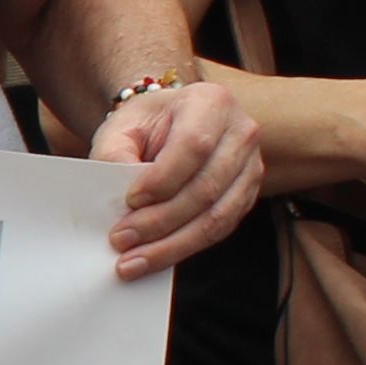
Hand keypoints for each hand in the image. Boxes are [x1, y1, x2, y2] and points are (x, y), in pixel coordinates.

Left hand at [88, 77, 259, 273]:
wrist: (172, 125)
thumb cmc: (146, 124)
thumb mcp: (123, 126)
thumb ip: (114, 154)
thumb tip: (116, 197)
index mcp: (211, 102)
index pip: (194, 145)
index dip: (163, 178)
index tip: (130, 200)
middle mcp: (241, 133)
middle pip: (206, 188)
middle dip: (160, 221)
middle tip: (121, 240)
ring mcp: (251, 167)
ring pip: (217, 217)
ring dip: (172, 245)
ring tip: (133, 262)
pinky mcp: (246, 196)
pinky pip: (220, 230)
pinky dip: (185, 248)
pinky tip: (155, 258)